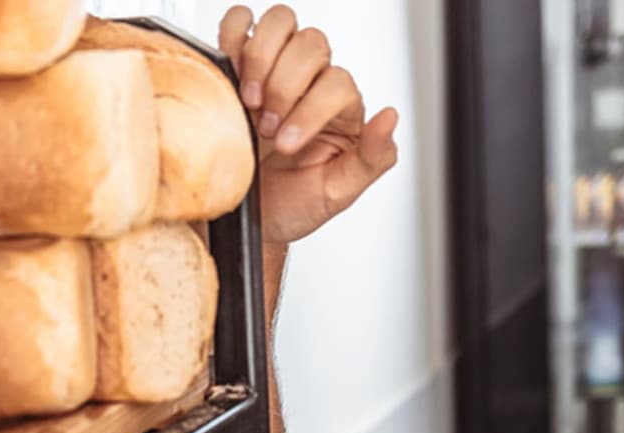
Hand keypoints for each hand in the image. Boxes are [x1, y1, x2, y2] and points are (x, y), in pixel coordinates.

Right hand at [219, 4, 399, 244]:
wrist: (251, 219)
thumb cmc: (294, 205)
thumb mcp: (339, 192)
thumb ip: (373, 158)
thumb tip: (389, 119)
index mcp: (342, 109)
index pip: (337, 82)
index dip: (310, 110)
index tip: (286, 146)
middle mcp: (313, 82)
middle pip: (311, 44)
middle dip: (283, 87)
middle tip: (266, 126)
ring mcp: (276, 68)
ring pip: (282, 22)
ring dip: (260, 59)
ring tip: (248, 99)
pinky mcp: (241, 65)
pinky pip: (241, 24)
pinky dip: (234, 36)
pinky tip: (233, 72)